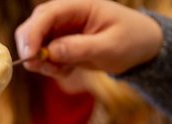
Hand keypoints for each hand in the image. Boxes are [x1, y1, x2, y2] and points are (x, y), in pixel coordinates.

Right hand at [15, 0, 162, 75]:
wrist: (141, 47)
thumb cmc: (131, 40)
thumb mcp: (110, 46)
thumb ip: (81, 48)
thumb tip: (52, 51)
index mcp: (78, 5)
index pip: (46, 15)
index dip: (33, 34)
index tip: (30, 57)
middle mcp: (65, 15)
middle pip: (31, 26)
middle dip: (30, 48)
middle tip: (40, 68)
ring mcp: (60, 29)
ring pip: (33, 44)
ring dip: (40, 61)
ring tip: (63, 70)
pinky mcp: (60, 44)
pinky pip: (43, 56)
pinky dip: (49, 67)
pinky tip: (68, 70)